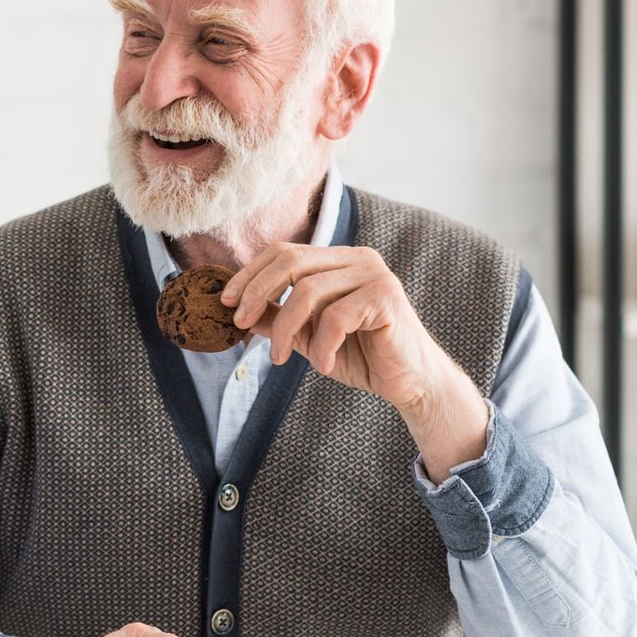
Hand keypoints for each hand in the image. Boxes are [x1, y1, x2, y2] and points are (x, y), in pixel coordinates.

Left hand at [223, 243, 486, 479]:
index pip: (284, 252)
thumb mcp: (306, 336)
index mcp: (339, 259)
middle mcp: (358, 258)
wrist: (410, 383)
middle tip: (239, 324)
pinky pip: (335, 318)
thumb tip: (235, 310)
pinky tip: (324, 365)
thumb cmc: (361, 356)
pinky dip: (320, 346)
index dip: (250, 274)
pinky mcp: (386, 298)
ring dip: (284, 330)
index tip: (226, 302)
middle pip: (290, 262)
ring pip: (308, 292)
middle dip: (257, 293)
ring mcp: (375, 274)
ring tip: (278, 359)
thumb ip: (276, 318)